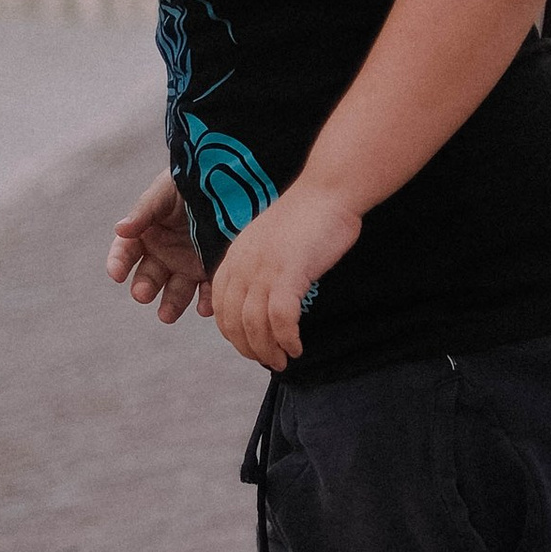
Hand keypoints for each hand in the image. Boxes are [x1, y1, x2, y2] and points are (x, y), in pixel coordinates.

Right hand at [107, 172, 211, 325]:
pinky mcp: (212, 270)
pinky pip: (207, 291)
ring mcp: (188, 264)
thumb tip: (120, 229)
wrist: (230, 179)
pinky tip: (205, 308)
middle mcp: (165, 253)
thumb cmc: (191, 182)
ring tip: (166, 315)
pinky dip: (206, 302)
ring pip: (176, 292)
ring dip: (171, 305)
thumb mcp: (166, 191)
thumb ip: (145, 211)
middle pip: (148, 277)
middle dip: (144, 288)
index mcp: (147, 233)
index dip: (118, 262)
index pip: (126, 251)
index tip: (116, 274)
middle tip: (143, 294)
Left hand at [208, 178, 363, 372]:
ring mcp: (265, 269)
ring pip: (255, 325)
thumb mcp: (271, 240)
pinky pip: (281, 319)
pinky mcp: (289, 272)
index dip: (234, 332)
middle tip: (269, 361)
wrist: (329, 190)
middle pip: (234, 321)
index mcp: (235, 256)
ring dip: (268, 350)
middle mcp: (243, 264)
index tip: (251, 345)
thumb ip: (260, 264)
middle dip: (250, 348)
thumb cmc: (309, 215)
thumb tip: (265, 296)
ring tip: (283, 361)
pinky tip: (297, 347)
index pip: (221, 306)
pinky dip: (287, 339)